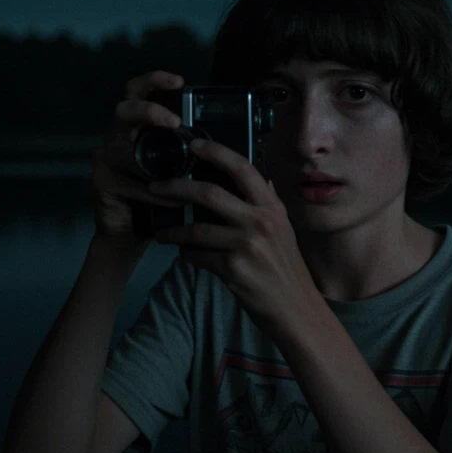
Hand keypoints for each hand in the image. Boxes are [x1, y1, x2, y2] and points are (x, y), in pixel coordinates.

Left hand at [148, 139, 320, 339]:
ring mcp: (247, 245)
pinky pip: (197, 256)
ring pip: (196, 229)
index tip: (194, 144)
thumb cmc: (285, 267)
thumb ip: (265, 204)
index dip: (216, 152)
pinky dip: (186, 254)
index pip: (243, 168)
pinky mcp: (234, 269)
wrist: (296, 308)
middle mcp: (261, 221)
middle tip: (155, 188)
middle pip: (209, 193)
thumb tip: (254, 178)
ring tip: (162, 232)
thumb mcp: (283, 229)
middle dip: (176, 188)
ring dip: (173, 231)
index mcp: (271, 207)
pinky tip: (183, 254)